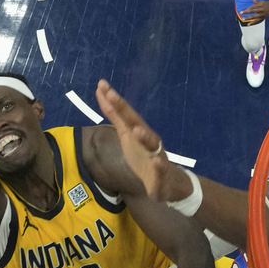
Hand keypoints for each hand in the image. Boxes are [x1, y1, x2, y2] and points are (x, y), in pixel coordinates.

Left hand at [94, 80, 185, 201]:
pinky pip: (160, 168)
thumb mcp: (126, 135)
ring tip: (136, 130)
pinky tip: (155, 162)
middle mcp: (148, 139)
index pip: (124, 113)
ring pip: (151, 144)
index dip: (113, 100)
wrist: (167, 182)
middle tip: (111, 94)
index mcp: (137, 131)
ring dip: (145, 137)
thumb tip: (103, 95)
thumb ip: (116, 117)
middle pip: (135, 122)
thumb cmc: (144, 156)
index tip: (101, 84)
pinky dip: (158, 164)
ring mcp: (156, 155)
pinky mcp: (161, 173)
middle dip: (124, 109)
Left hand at [240, 0, 268, 21]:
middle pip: (252, 11)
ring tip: (243, 19)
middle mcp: (260, 10)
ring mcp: (261, 14)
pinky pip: (257, 21)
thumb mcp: (261, 1)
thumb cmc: (265, 4)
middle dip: (246, 12)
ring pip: (254, 17)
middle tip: (241, 13)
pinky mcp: (262, 18)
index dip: (247, 9)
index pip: (252, 7)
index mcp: (259, 6)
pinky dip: (252, 23)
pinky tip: (248, 24)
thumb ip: (256, 1)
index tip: (242, 11)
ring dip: (248, 18)